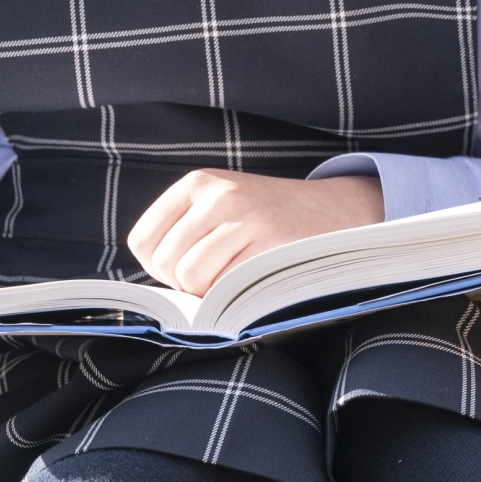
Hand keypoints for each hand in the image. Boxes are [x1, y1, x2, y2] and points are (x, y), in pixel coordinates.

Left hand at [128, 171, 384, 295]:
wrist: (337, 212)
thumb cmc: (268, 222)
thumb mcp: (222, 206)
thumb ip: (184, 234)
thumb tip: (153, 292)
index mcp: (198, 183)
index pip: (143, 241)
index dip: (160, 267)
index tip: (189, 267)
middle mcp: (219, 194)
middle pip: (166, 264)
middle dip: (186, 285)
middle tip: (220, 276)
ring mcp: (247, 218)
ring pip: (192, 279)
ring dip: (211, 293)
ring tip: (239, 279)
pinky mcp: (271, 245)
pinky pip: (227, 288)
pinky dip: (234, 298)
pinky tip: (256, 284)